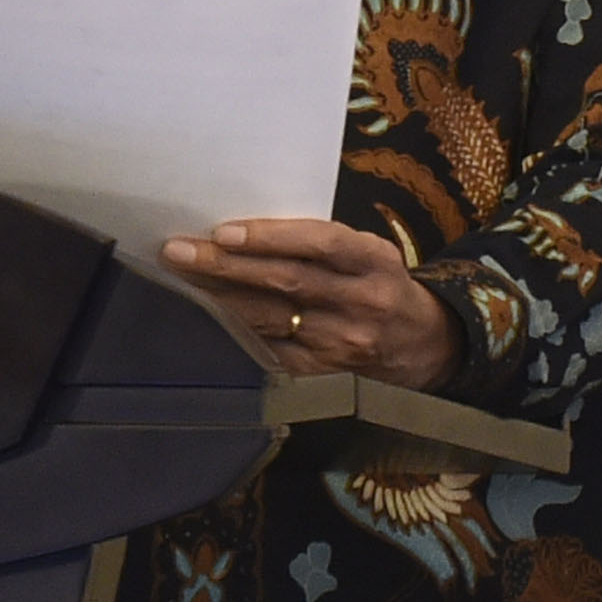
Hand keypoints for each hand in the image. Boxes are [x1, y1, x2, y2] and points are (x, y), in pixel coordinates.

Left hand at [163, 218, 458, 391]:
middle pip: (286, 281)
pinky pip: (269, 347)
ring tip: (182, 274)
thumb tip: (243, 231)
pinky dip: (235, 327)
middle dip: (226, 264)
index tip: (224, 231)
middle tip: (178, 250)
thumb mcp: (369, 253)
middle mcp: (362, 301)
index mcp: (375, 261)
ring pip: (270, 317)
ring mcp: (341, 341)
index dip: (271, 238)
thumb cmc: (380, 285)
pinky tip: (209, 311)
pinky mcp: (323, 370)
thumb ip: (321, 243)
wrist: (422, 343)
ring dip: (219, 294)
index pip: (321, 244)